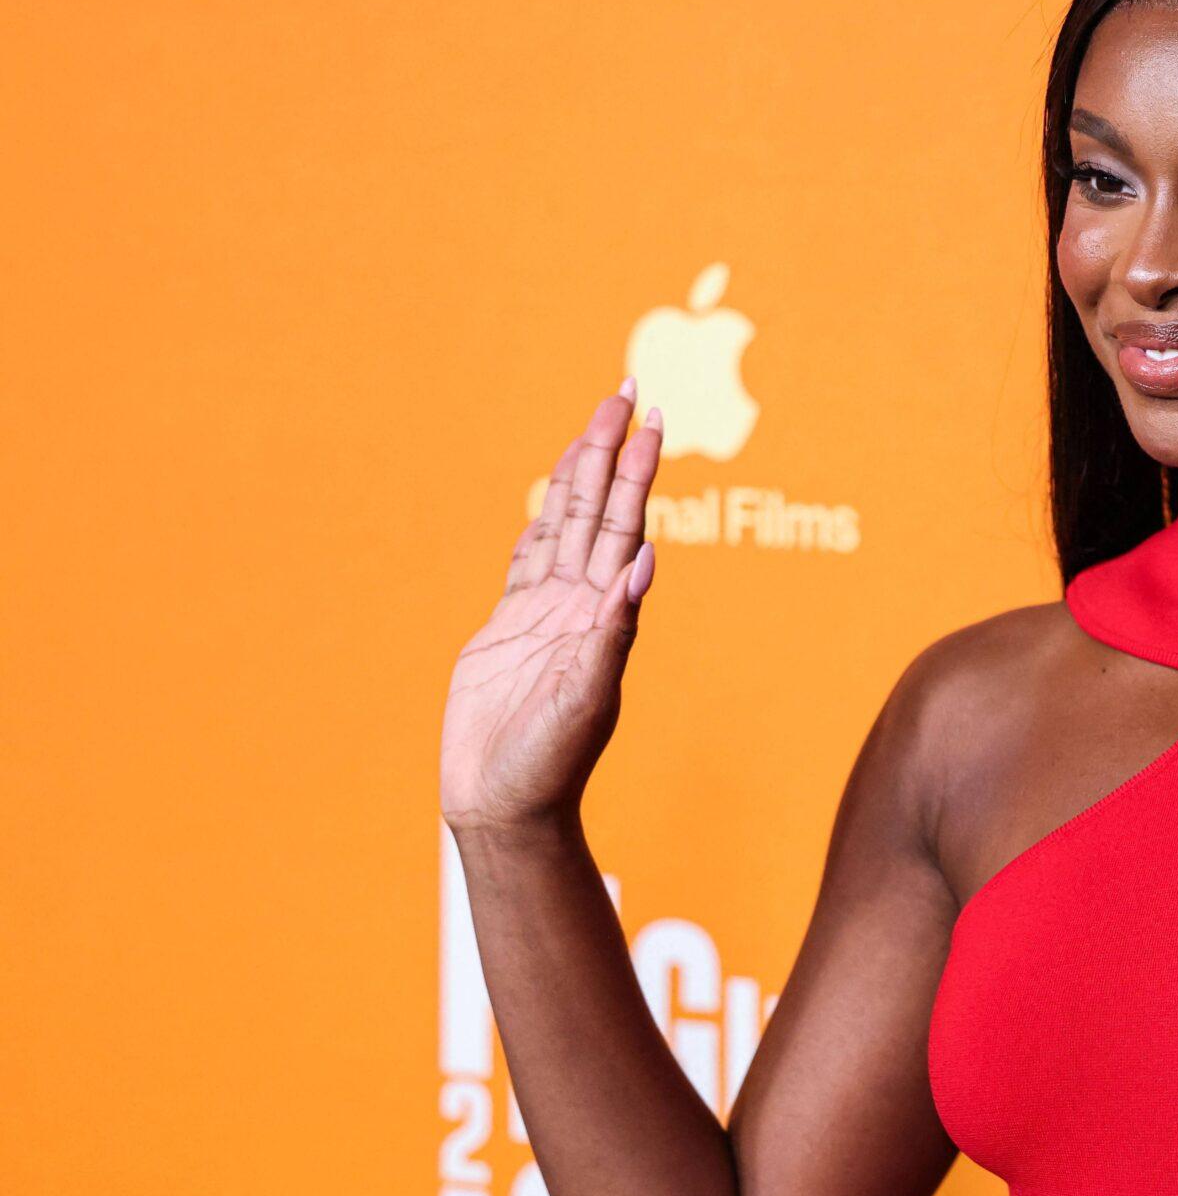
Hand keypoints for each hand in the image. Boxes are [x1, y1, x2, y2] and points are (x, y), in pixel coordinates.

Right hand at [441, 380, 663, 834]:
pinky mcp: (506, 632)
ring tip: (594, 429)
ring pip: (561, 526)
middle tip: (626, 390)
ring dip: (577, 476)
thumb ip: (613, 632)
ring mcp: (543, 615)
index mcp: (604, 613)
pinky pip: (525, 564)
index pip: (624, 523)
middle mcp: (579, 605)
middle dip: (610, 450)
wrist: (506, 805)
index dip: (637, 470)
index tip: (652, 419)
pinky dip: (537, 527)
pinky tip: (547, 503)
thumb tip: (644, 562)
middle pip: (595, 508)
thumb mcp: (588, 697)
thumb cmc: (550, 763)